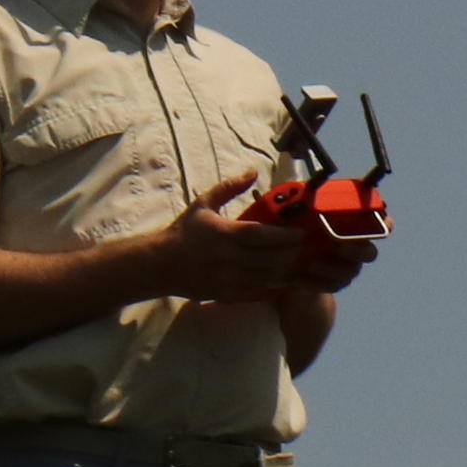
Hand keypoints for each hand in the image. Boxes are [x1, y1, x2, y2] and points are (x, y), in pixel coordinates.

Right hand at [151, 172, 308, 300]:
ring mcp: (229, 279)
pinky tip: (284, 278)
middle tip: (306, 246)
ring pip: (267, 277)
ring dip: (286, 270)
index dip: (285, 235)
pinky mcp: (227, 294)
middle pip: (270, 258)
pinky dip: (274, 285)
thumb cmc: (184, 232)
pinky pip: (257, 292)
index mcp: (225, 234)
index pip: (262, 235)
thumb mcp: (203, 204)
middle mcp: (229, 258)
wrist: (160, 264)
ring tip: (300, 261)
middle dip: (292, 253)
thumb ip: (229, 188)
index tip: (301, 232)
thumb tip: (252, 172)